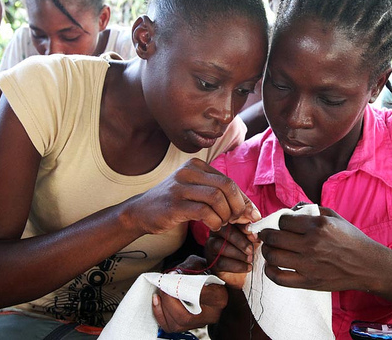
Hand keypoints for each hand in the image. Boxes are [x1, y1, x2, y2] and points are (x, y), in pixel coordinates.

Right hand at [129, 158, 260, 234]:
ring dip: (225, 215)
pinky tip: (213, 226)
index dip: (243, 199)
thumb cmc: (172, 203)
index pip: (228, 180)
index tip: (251, 214)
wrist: (140, 212)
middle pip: (226, 186)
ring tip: (222, 223)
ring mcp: (180, 186)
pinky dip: (214, 221)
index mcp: (196, 165)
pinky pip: (204, 211)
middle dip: (238, 206)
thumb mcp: (195, 192)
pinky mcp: (175, 204)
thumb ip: (218, 195)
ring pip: (217, 197)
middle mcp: (188, 171)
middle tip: (238, 220)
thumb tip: (248, 208)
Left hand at [153, 255, 227, 331]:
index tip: (173, 276)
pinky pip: (170, 326)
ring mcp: (199, 323)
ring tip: (161, 291)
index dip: (183, 287)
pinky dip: (160, 314)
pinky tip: (158, 301)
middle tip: (163, 286)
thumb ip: (188, 268)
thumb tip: (173, 276)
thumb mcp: (198, 264)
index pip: (201, 295)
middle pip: (186, 316)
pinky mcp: (187, 327)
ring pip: (177, 323)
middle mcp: (212, 314)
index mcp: (219, 297)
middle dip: (169, 301)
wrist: (204, 282)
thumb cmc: (202, 272)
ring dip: (164, 307)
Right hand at [205, 224, 257, 288]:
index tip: (255, 236)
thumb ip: (254, 228)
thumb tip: (257, 219)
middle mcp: (216, 233)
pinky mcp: (212, 262)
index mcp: (227, 223)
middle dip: (240, 240)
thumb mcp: (253, 238)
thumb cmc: (249, 250)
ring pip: (220, 246)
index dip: (244, 227)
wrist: (244, 274)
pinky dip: (237, 266)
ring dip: (238, 253)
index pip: (232, 219)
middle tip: (251, 249)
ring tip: (250, 259)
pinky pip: (221, 262)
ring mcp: (211, 247)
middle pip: (224, 231)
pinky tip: (248, 267)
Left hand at [258, 207, 380, 291]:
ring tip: (270, 249)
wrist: (367, 265)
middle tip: (266, 235)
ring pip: (272, 256)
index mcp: (318, 225)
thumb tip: (291, 209)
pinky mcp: (308, 281)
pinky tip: (272, 265)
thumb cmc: (351, 239)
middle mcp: (311, 244)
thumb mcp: (334, 216)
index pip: (284, 221)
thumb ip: (311, 209)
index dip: (280, 221)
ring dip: (267, 251)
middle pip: (274, 237)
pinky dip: (270, 271)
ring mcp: (309, 264)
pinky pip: (279, 277)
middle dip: (266, 234)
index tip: (283, 225)